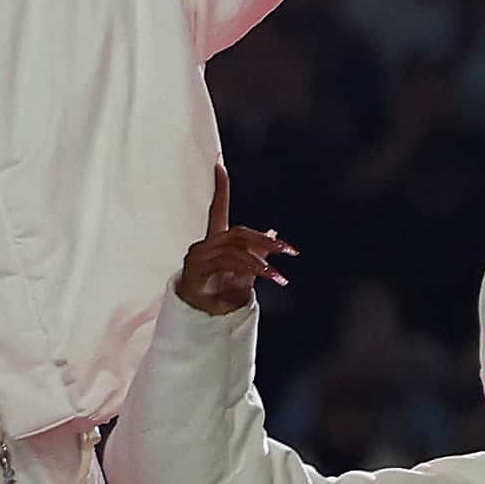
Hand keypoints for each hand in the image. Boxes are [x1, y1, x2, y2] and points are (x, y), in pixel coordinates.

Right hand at [174, 171, 291, 315]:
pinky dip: (252, 269)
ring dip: (261, 262)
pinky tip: (268, 276)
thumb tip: (274, 232)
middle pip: (239, 233)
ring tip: (279, 277)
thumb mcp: (245, 272)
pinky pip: (229, 263)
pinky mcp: (196, 269)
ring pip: (236, 250)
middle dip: (265, 241)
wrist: (200, 320)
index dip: (219, 187)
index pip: (217, 208)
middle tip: (288, 250)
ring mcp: (198, 256)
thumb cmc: (218, 294)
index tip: (218, 163)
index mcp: (215, 241)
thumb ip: (258, 252)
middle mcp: (204, 244)